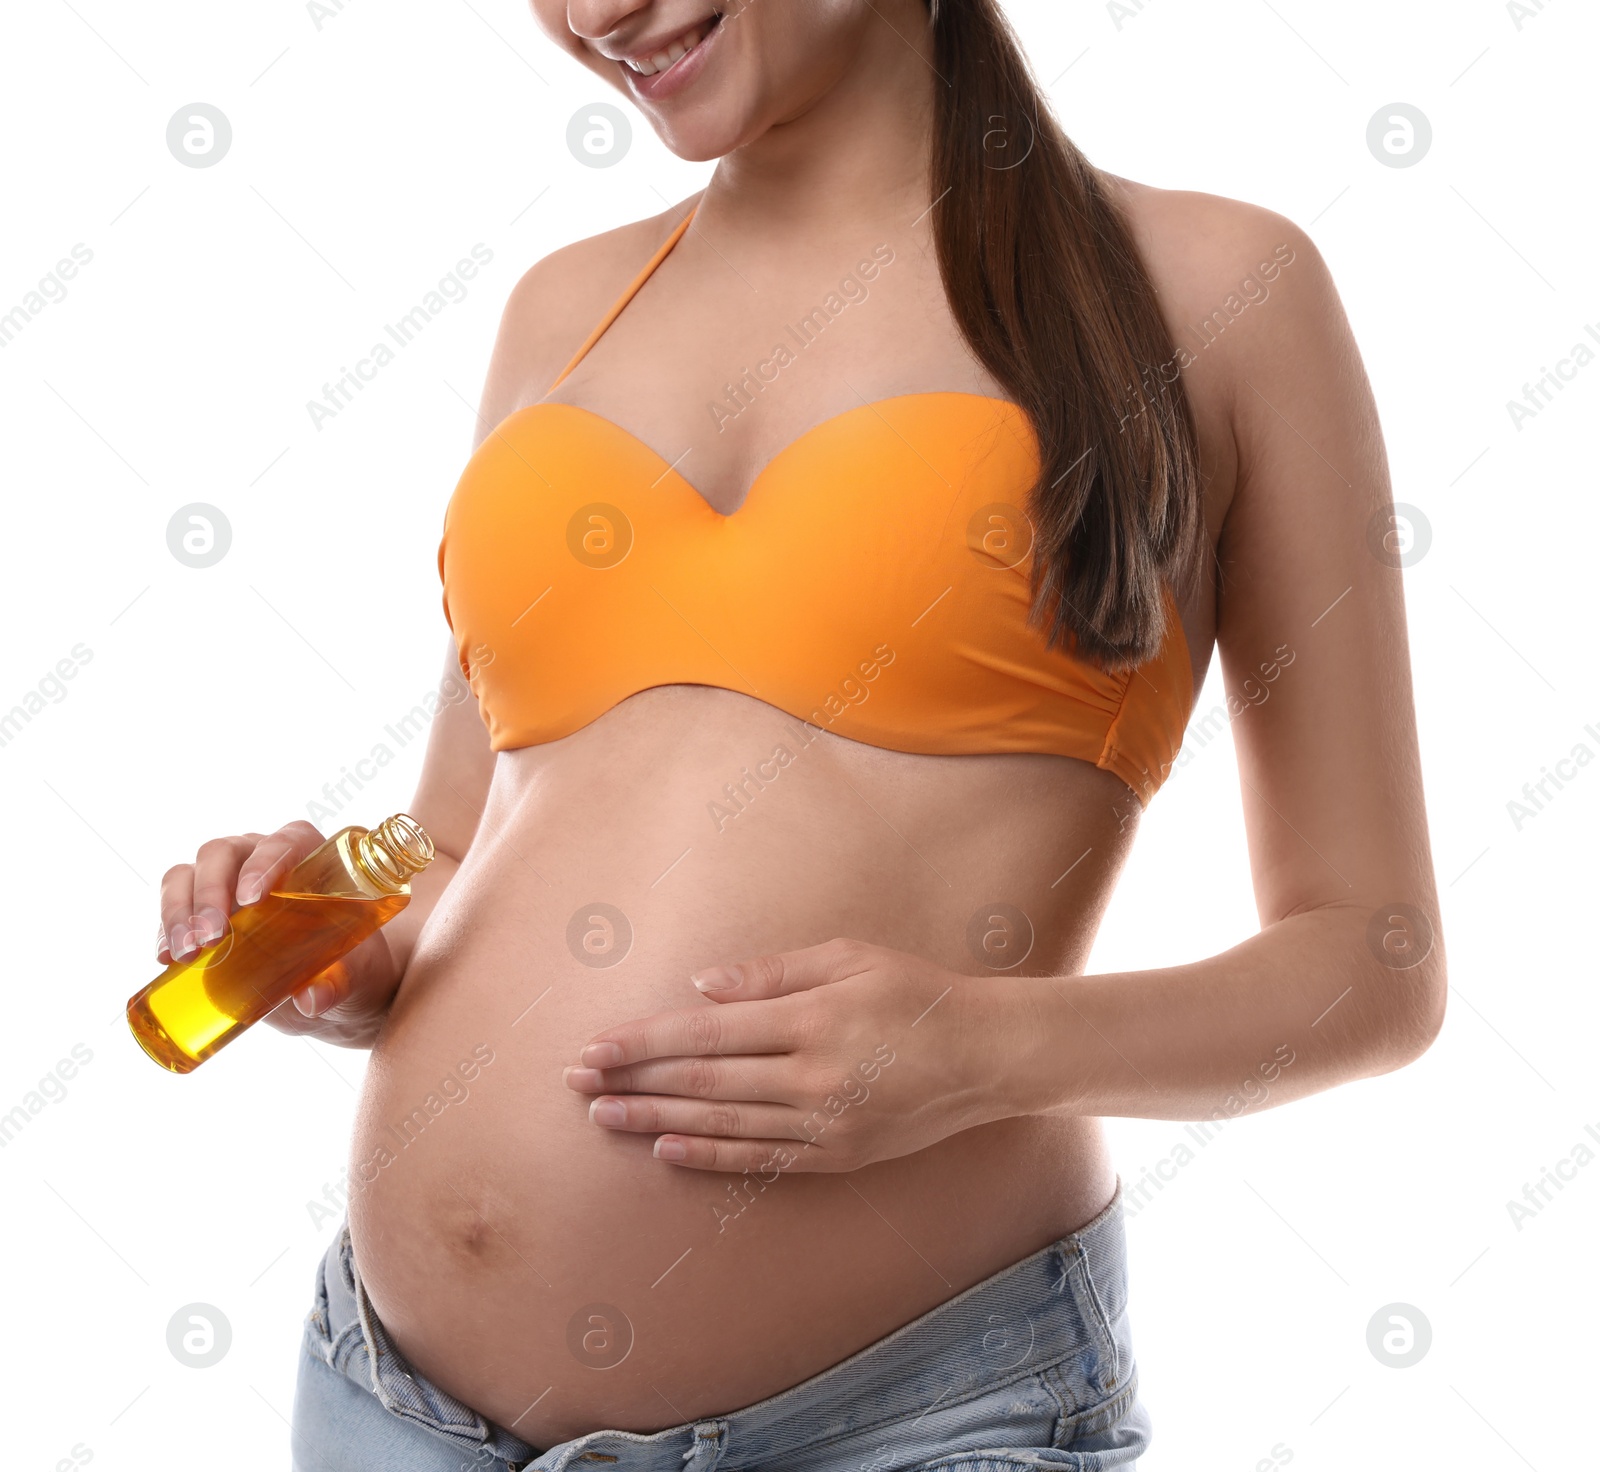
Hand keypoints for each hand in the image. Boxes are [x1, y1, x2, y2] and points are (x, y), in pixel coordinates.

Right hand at [157, 820, 401, 1043]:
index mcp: (310, 857)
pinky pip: (174, 906)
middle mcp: (262, 858)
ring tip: (184, 954)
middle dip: (209, 893)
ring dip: (178, 911)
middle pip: (221, 853)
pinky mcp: (204, 912)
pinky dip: (166, 929)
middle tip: (210, 939)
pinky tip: (166, 958)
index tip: (251, 900)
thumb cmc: (354, 966)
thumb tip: (313, 998)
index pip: (282, 843)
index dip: (263, 863)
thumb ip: (341, 982)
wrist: (334, 988)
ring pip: (186, 875)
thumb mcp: (357, 974)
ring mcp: (227, 881)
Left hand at [563, 938, 1025, 1172]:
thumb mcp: (849, 957)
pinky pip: (759, 1158)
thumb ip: (772, 973)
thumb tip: (702, 987)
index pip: (704, 1034)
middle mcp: (810, 1075)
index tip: (595, 1047)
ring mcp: (823, 1122)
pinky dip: (708, 1155)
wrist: (986, 1056)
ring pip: (721, 1123)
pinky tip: (665, 1149)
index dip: (643, 1043)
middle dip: (631, 1081)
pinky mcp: (836, 1154)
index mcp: (809, 1018)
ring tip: (603, 1116)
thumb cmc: (917, 991)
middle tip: (575, 1083)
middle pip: (700, 1082)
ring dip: (654, 1120)